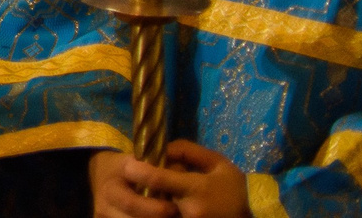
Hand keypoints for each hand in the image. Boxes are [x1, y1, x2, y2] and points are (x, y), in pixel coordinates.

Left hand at [88, 144, 245, 217]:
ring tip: (153, 191)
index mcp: (196, 189)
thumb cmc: (235, 190)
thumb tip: (163, 150)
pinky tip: (165, 202)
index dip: (138, 170)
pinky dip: (161, 210)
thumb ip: (189, 152)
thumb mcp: (219, 164)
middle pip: (152, 197)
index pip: (158, 178)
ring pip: (157, 212)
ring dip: (150, 203)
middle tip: (134, 179)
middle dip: (142, 188)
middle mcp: (189, 210)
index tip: (127, 163)